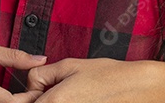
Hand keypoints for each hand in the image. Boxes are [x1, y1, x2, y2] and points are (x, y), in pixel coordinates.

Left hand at [24, 57, 162, 101]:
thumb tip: (31, 84)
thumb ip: (41, 74)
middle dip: (41, 101)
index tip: (35, 91)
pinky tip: (79, 99)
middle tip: (54, 90)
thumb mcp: (70, 65)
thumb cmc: (107, 76)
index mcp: (54, 102)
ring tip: (72, 95)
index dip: (28, 97)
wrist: (136, 89)